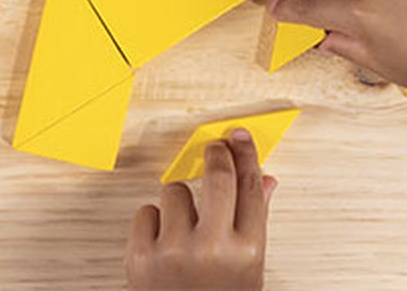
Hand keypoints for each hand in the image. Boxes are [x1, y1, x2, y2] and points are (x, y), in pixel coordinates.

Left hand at [125, 130, 273, 290]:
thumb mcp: (248, 271)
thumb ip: (255, 221)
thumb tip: (265, 179)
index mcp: (247, 253)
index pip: (249, 186)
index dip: (246, 154)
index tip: (239, 136)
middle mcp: (212, 250)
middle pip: (216, 175)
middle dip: (214, 155)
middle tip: (213, 148)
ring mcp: (174, 252)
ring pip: (174, 190)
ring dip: (179, 203)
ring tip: (185, 229)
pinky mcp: (141, 257)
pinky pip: (146, 211)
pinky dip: (153, 223)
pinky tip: (163, 244)